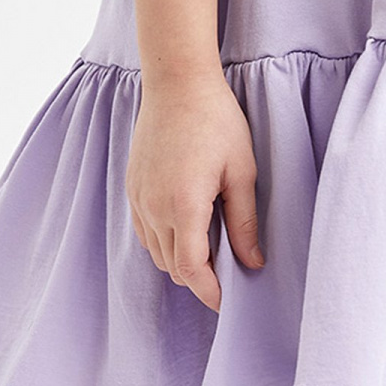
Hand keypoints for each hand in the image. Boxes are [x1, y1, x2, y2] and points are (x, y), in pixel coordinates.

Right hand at [126, 68, 264, 311]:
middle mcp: (154, 207)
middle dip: (199, 279)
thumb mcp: (242, 172)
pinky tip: (188, 229)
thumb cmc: (217, 122)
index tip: (227, 302)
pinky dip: (165, 242)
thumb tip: (253, 263)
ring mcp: (139, 198)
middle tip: (228, 275)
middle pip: (172, 267)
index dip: (209, 292)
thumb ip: (244, 222)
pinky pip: (146, 231)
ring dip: (181, 261)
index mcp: (183, 205)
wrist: (177, 84)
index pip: (191, 269)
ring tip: (211, 251)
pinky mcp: (132, 187)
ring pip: (156, 252)